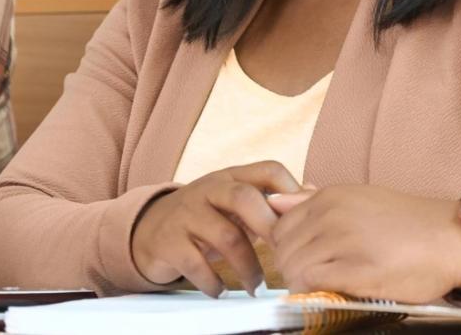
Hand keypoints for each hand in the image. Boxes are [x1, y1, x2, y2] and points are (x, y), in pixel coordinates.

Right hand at [130, 161, 301, 296]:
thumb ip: (268, 199)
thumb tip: (312, 193)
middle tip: (284, 257)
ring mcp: (186, 213)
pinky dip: (214, 284)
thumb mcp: (234, 203)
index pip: (268, 169)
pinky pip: (197, 264)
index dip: (292, 191)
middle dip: (271, 229)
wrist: (148, 229)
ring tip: (255, 287)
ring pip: (226, 236)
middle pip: (245, 197)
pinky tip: (221, 291)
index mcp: (231, 177)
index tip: (301, 224)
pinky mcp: (169, 241)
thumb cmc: (205, 217)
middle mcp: (208, 189)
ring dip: (248, 268)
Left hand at [269, 185, 460, 303]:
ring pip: (292, 267)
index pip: (279, 225)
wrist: (452, 238)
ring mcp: (343, 241)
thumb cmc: (408, 223)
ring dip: (300, 283)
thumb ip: (314, 202)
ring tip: (322, 287)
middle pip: (282, 248)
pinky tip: (331, 292)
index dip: (286, 247)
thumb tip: (276, 201)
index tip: (302, 259)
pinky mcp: (356, 269)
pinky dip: (313, 291)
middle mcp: (331, 214)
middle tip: (311, 278)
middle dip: (290, 267)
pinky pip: (312, 282)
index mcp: (330, 196)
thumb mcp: (358, 199)